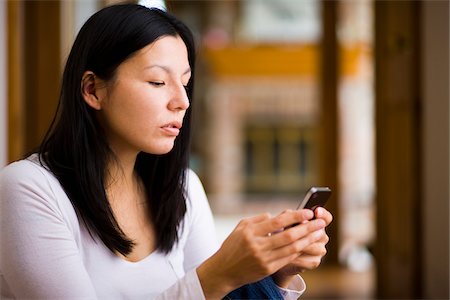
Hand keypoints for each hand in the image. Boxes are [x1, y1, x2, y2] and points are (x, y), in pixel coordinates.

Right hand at [197, 210, 326, 298]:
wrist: (224, 270)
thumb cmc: (233, 245)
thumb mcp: (240, 227)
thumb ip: (259, 220)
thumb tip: (276, 216)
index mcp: (250, 231)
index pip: (277, 222)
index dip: (295, 216)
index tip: (308, 212)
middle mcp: (257, 245)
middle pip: (288, 235)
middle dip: (307, 228)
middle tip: (320, 222)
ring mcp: (263, 258)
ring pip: (291, 248)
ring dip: (308, 240)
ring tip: (318, 233)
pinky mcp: (267, 269)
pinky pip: (287, 258)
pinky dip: (299, 250)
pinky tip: (306, 244)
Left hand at [271, 207, 332, 287]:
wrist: (278, 255)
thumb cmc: (282, 234)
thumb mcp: (283, 223)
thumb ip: (287, 217)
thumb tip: (290, 213)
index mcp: (317, 223)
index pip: (326, 218)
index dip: (323, 214)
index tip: (316, 211)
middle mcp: (321, 236)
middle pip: (320, 234)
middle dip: (306, 232)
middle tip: (293, 229)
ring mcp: (319, 250)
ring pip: (314, 248)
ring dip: (300, 245)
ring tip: (286, 244)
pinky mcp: (314, 262)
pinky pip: (308, 260)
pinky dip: (296, 258)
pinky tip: (285, 256)